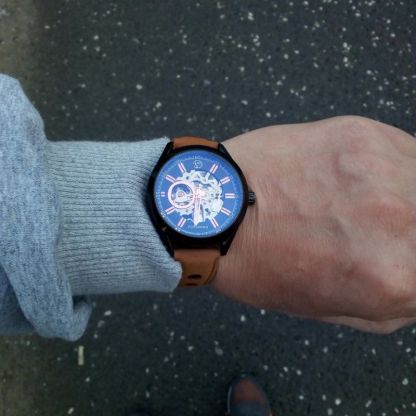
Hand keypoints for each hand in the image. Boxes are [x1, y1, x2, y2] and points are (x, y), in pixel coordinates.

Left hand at [213, 116, 415, 333]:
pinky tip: (367, 178)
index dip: (414, 266)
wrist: (217, 209)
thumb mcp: (331, 309)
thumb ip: (395, 301)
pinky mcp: (363, 135)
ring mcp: (384, 171)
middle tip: (389, 233)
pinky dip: (398, 169)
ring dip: (408, 198)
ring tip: (376, 205)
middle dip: (409, 234)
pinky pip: (408, 151)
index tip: (402, 256)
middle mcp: (401, 222)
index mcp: (393, 279)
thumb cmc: (263, 265)